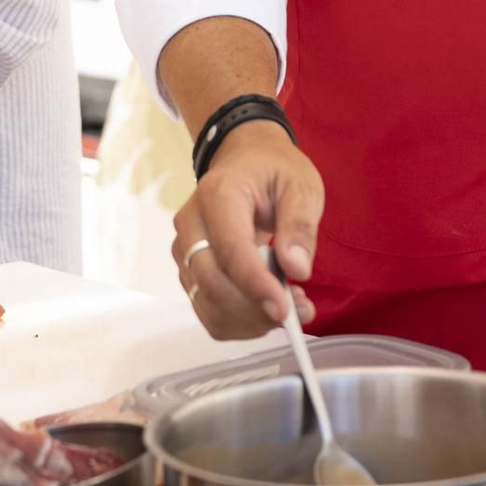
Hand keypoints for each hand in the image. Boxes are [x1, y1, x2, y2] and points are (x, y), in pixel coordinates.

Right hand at [172, 123, 324, 339]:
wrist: (245, 162)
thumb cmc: (274, 172)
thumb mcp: (301, 186)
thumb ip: (300, 225)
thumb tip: (297, 269)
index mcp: (218, 194)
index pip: (230, 249)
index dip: (255, 285)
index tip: (284, 310)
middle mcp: (191, 224)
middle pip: (212, 283)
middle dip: (256, 308)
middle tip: (300, 309)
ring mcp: (184, 250)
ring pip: (207, 304)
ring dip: (250, 320)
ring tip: (289, 305)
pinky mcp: (188, 271)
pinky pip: (208, 311)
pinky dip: (239, 322)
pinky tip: (265, 307)